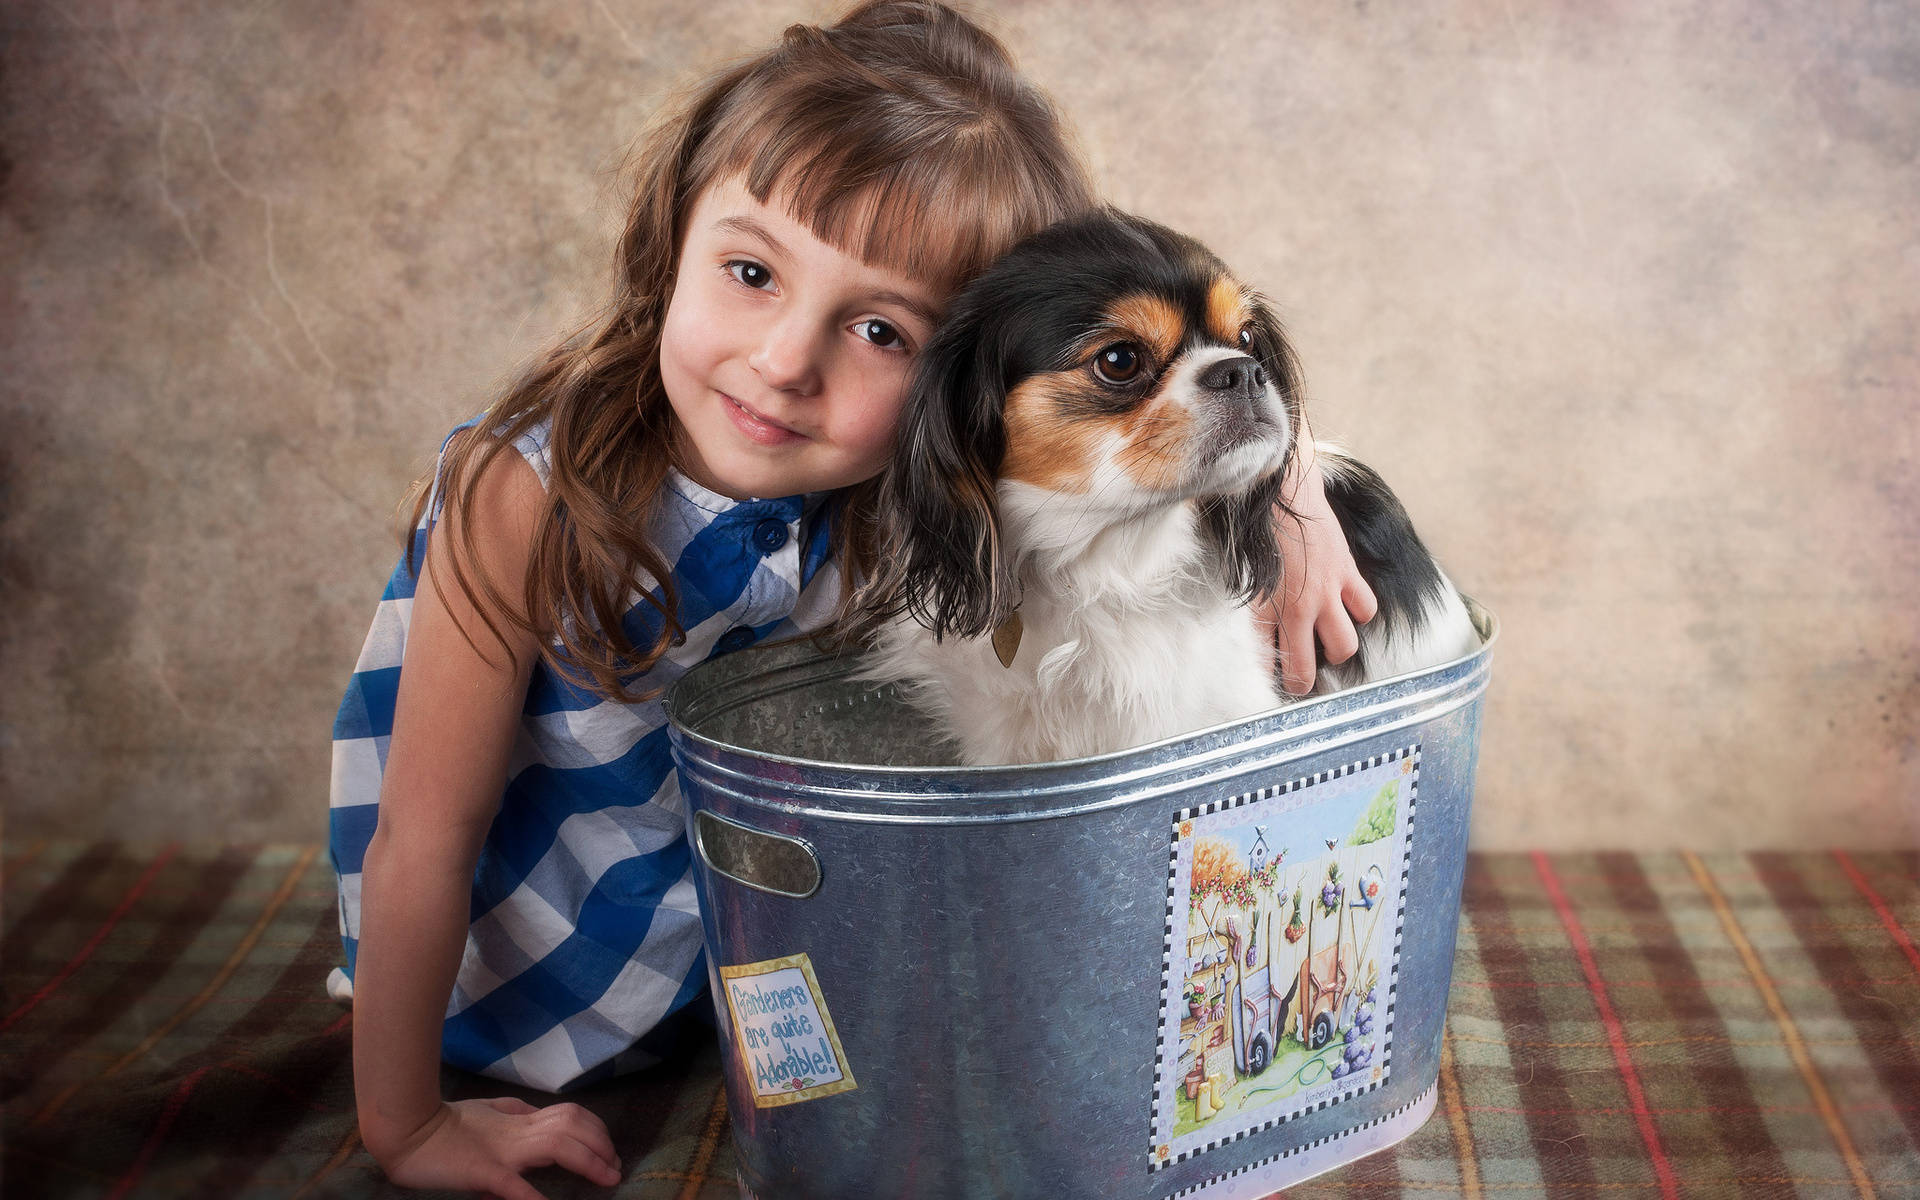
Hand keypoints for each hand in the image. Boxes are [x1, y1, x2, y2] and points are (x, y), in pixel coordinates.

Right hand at [373, 1097, 621, 1198]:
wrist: (407, 1129)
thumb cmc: (445, 1123)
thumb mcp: (488, 1111)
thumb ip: (515, 1112)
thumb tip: (539, 1114)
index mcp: (518, 1118)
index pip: (570, 1115)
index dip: (596, 1130)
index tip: (610, 1150)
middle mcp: (517, 1130)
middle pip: (573, 1126)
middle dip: (601, 1144)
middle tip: (616, 1167)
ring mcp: (502, 1150)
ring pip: (557, 1145)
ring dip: (587, 1161)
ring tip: (606, 1178)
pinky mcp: (483, 1171)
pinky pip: (514, 1184)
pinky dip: (534, 1196)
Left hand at [1253, 450, 1376, 695]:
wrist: (1280, 488)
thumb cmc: (1251, 527)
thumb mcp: (1236, 571)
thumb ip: (1243, 601)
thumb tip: (1237, 626)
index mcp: (1259, 611)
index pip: (1265, 665)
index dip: (1267, 680)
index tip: (1269, 683)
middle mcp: (1294, 609)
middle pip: (1305, 671)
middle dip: (1303, 683)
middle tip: (1301, 680)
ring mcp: (1324, 594)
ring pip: (1344, 647)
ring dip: (1336, 649)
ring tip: (1327, 643)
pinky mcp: (1347, 574)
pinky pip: (1366, 609)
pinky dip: (1360, 612)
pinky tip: (1348, 606)